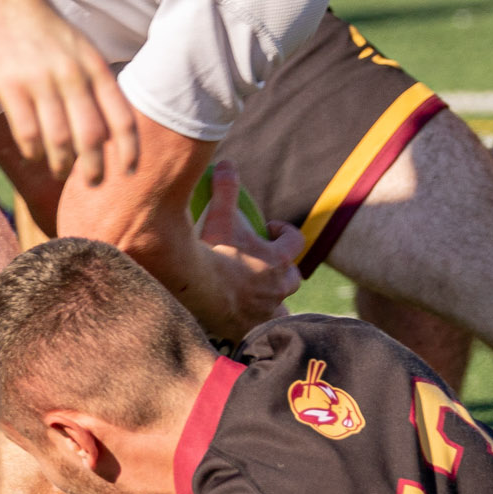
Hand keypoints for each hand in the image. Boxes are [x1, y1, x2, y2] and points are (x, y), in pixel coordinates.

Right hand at [0, 0, 139, 183]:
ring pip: (59, 139)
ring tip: (59, 171)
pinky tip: (34, 154)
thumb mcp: (81, 48)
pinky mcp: (11, 85)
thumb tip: (107, 123)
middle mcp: (73, 76)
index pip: (121, 118)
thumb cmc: (44, 26)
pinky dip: (33, 150)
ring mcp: (41, 81)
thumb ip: (94, 82)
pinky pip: (27, 131)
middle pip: (92, 137)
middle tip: (93, 184)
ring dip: (61, 163)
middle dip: (95, 167)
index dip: (130, 150)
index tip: (131, 171)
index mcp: (95, 67)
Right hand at [196, 162, 302, 340]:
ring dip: (274, 299)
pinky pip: (263, 330)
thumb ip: (225, 188)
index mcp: (279, 259)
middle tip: (261, 264)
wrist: (196, 287)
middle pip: (293, 277)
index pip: (296, 241)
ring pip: (282, 306)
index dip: (285, 232)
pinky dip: (259, 327)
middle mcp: (279, 287)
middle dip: (282, 269)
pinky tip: (247, 323)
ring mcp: (266, 311)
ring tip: (256, 295)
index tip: (269, 228)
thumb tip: (226, 163)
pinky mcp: (251, 329)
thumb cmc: (212, 251)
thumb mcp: (220, 215)